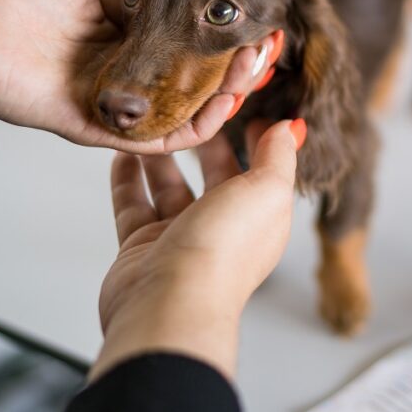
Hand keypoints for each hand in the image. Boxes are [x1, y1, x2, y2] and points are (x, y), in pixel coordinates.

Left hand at [0, 0, 275, 153]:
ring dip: (228, 99)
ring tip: (257, 72)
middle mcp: (129, 83)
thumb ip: (138, 6)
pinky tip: (227, 103)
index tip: (257, 28)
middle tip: (269, 50)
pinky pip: (161, 137)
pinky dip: (198, 125)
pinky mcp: (103, 129)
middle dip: (238, 72)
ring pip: (188, 118)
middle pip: (196, 89)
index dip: (225, 47)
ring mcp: (118, 109)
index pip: (190, 57)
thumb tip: (178, 5)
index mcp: (128, 50)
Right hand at [91, 119, 304, 380]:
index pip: (261, 171)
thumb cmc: (224, 250)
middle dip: (205, 142)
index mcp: (260, 218)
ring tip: (150, 121)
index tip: (243, 106)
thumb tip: (290, 129)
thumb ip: (279, 157)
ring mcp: (181, 238)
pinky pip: (133, 205)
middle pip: (215, 177)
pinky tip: (121, 153)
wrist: (168, 304)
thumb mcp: (267, 191)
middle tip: (190, 106)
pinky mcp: (142, 247)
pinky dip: (128, 179)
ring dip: (161, 156)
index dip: (255, 139)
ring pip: (170, 187)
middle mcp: (223, 229)